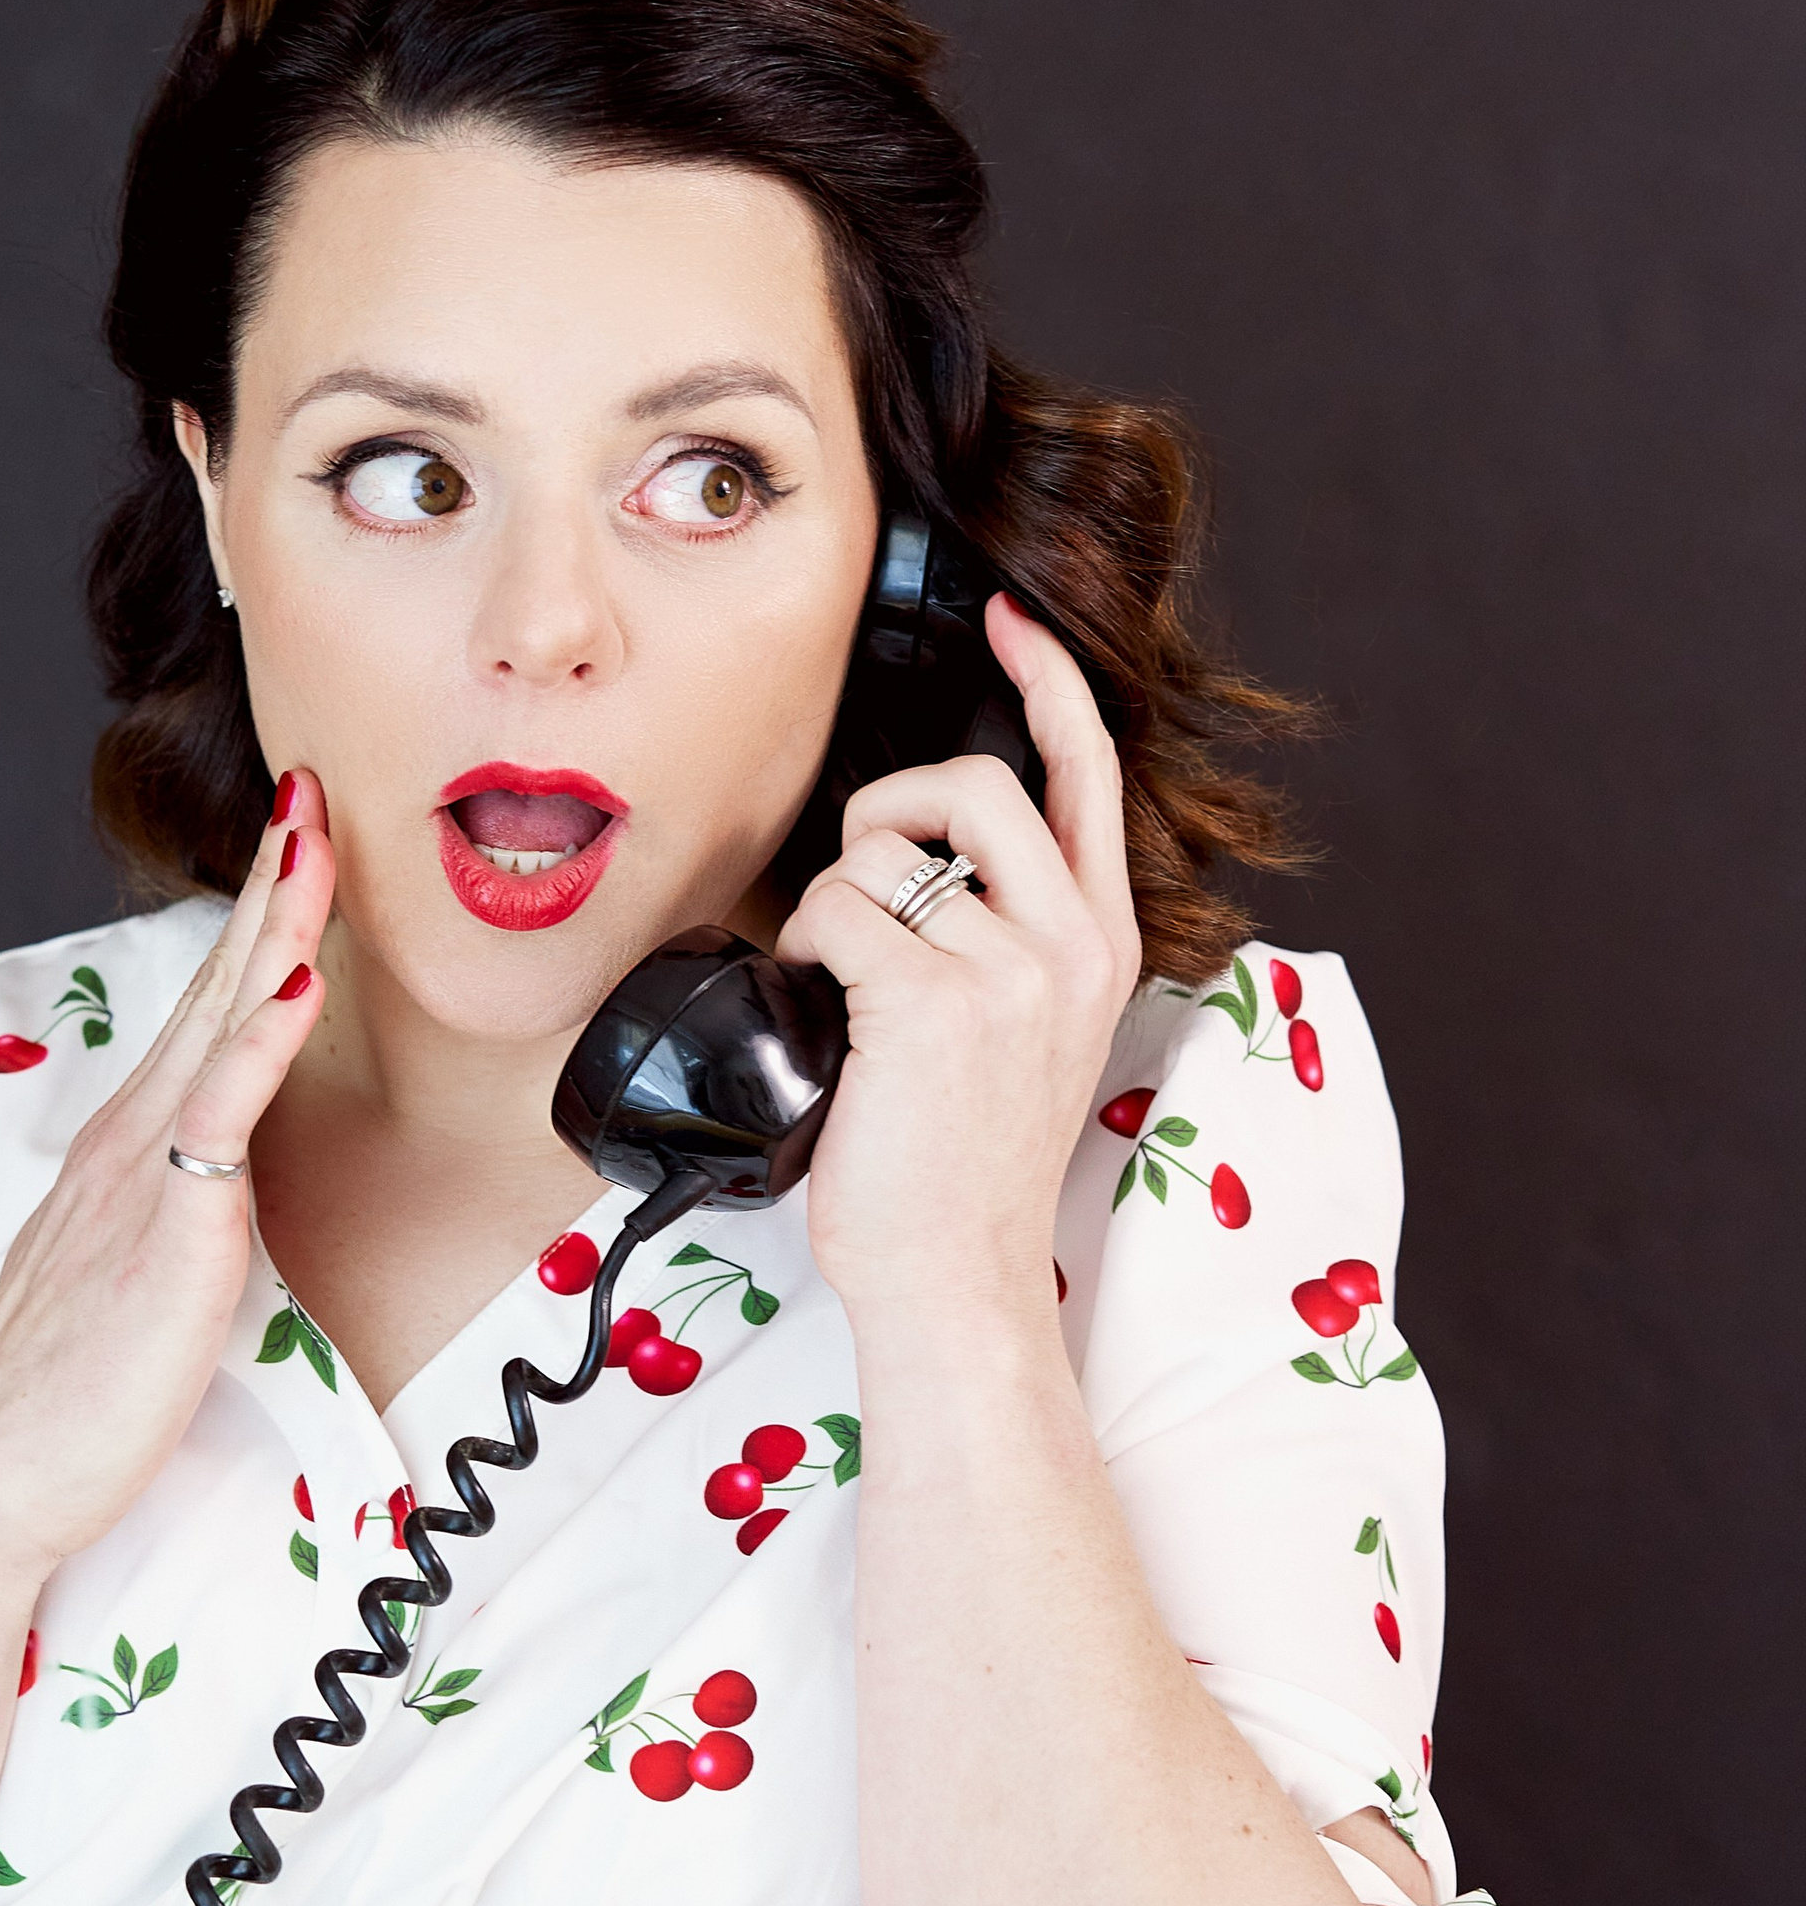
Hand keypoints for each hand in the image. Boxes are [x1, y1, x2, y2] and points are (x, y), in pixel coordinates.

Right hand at [0, 777, 334, 1578]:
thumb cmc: (61, 1397)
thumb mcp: (127, 1275)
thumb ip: (170, 1215)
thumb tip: (213, 1191)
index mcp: (124, 1149)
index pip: (201, 1014)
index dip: (251, 927)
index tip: (295, 848)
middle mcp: (130, 1141)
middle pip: (212, 990)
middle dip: (267, 889)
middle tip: (310, 795)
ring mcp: (147, 1177)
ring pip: (220, 1028)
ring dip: (273, 930)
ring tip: (317, 847)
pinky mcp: (170, 1230)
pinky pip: (221, 1118)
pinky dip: (260, 1043)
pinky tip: (297, 985)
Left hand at [773, 598, 1139, 1331]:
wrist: (954, 1280)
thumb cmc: (959, 1170)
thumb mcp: (1022, 1038)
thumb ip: (1006, 943)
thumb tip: (923, 865)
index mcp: (1102, 945)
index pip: (1087, 778)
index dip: (1049, 686)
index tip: (1012, 625)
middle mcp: (1072, 947)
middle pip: (974, 784)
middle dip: (887, 809)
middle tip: (857, 884)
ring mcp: (1010, 973)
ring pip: (887, 850)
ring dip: (832, 897)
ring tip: (835, 975)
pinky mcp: (933, 1002)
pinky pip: (838, 908)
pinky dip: (803, 942)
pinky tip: (815, 1001)